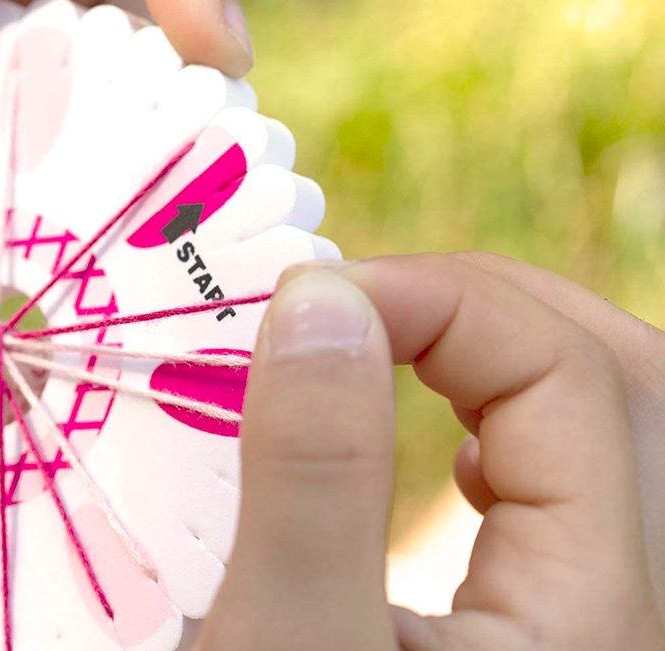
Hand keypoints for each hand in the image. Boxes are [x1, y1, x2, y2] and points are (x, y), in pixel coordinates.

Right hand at [199, 254, 664, 649]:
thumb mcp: (289, 640)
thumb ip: (316, 479)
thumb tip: (319, 301)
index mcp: (588, 609)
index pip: (568, 375)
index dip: (441, 297)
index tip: (305, 296)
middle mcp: (622, 609)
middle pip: (621, 381)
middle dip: (487, 304)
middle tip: (355, 301)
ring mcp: (593, 622)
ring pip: (603, 430)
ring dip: (505, 357)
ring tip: (396, 345)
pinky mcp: (549, 634)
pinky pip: (574, 493)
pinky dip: (512, 432)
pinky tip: (456, 457)